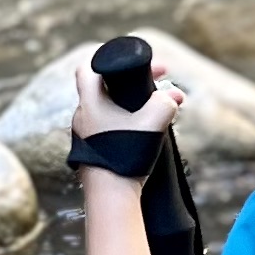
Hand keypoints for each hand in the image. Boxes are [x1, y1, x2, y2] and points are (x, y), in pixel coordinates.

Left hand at [70, 55, 184, 152]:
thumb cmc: (126, 156)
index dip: (108, 58)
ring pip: (110, 109)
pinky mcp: (94, 151)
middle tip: (160, 82)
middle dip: (134, 83)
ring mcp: (86, 135)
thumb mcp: (153, 122)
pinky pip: (110, 128)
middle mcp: (83, 116)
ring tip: (159, 110)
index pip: (89, 67)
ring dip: (133, 105)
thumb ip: (165, 103)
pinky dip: (127, 123)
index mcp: (90, 102)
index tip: (133, 63)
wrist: (110, 196)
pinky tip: (146, 132)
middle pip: (106, 87)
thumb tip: (171, 97)